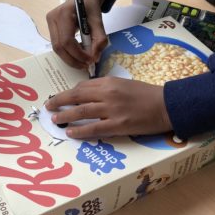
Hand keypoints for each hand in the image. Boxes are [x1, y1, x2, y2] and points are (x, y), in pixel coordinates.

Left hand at [45, 77, 172, 138]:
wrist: (166, 105)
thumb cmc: (146, 94)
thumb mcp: (124, 84)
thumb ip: (105, 88)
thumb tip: (87, 94)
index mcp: (109, 82)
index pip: (82, 87)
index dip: (67, 93)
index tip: (59, 98)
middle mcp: (107, 94)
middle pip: (76, 97)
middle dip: (59, 101)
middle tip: (49, 107)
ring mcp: (112, 110)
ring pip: (81, 112)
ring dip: (65, 116)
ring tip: (55, 120)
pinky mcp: (118, 125)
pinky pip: (94, 129)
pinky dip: (80, 131)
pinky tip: (70, 133)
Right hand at [46, 0, 107, 68]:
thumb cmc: (91, 7)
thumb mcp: (99, 21)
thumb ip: (99, 39)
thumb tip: (95, 58)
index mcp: (63, 14)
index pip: (67, 41)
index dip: (78, 54)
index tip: (90, 60)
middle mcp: (53, 19)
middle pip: (59, 47)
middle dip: (73, 60)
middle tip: (86, 65)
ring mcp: (50, 24)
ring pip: (57, 49)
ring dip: (71, 58)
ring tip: (84, 60)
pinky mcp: (51, 29)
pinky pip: (58, 46)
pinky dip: (69, 53)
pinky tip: (79, 54)